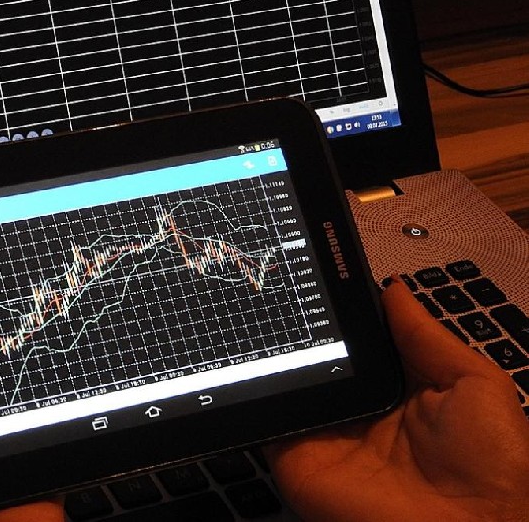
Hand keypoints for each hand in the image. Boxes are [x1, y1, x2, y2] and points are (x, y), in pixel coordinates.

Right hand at [265, 277, 528, 521]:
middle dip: (303, 322)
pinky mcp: (292, 452)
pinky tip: (244, 353)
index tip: (322, 269)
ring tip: (259, 307)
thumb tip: (391, 288)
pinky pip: (264, 415)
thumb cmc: (489, 464)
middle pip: (319, 353)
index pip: (362, 339)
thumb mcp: (473, 385)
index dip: (345, 307)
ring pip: (286, 377)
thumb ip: (426, 336)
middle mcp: (357, 406)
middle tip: (284, 281)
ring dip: (273, 349)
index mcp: (399, 387)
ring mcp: (322, 429)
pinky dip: (251, 389)